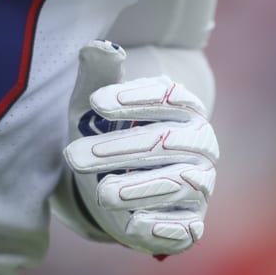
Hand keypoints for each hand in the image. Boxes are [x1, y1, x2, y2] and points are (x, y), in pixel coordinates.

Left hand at [62, 40, 218, 254]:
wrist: (114, 184)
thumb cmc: (107, 132)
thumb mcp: (95, 103)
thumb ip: (99, 73)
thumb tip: (99, 47)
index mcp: (184, 108)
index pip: (169, 96)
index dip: (134, 99)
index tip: (95, 103)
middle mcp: (200, 144)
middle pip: (167, 142)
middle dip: (119, 149)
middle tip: (75, 155)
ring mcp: (200, 185)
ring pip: (178, 183)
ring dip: (139, 188)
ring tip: (101, 192)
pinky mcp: (191, 223)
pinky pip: (185, 227)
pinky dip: (161, 226)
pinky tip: (133, 224)